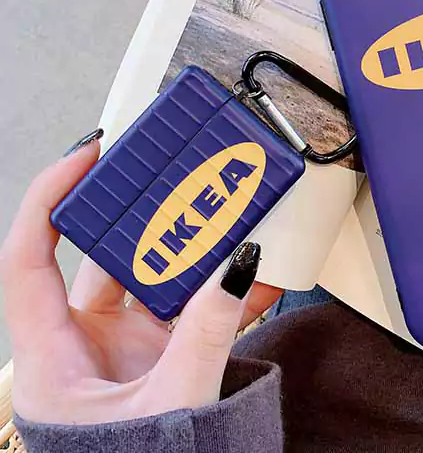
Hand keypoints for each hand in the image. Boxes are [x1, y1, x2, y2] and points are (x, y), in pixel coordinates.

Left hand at [0, 140, 282, 423]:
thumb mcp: (168, 404)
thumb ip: (205, 336)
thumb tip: (238, 268)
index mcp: (53, 355)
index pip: (30, 256)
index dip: (51, 196)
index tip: (89, 154)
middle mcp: (86, 342)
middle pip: (107, 255)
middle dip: (144, 214)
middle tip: (175, 175)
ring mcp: (129, 347)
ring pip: (157, 278)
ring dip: (193, 249)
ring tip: (224, 213)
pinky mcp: (166, 355)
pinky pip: (195, 308)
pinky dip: (225, 289)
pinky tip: (256, 271)